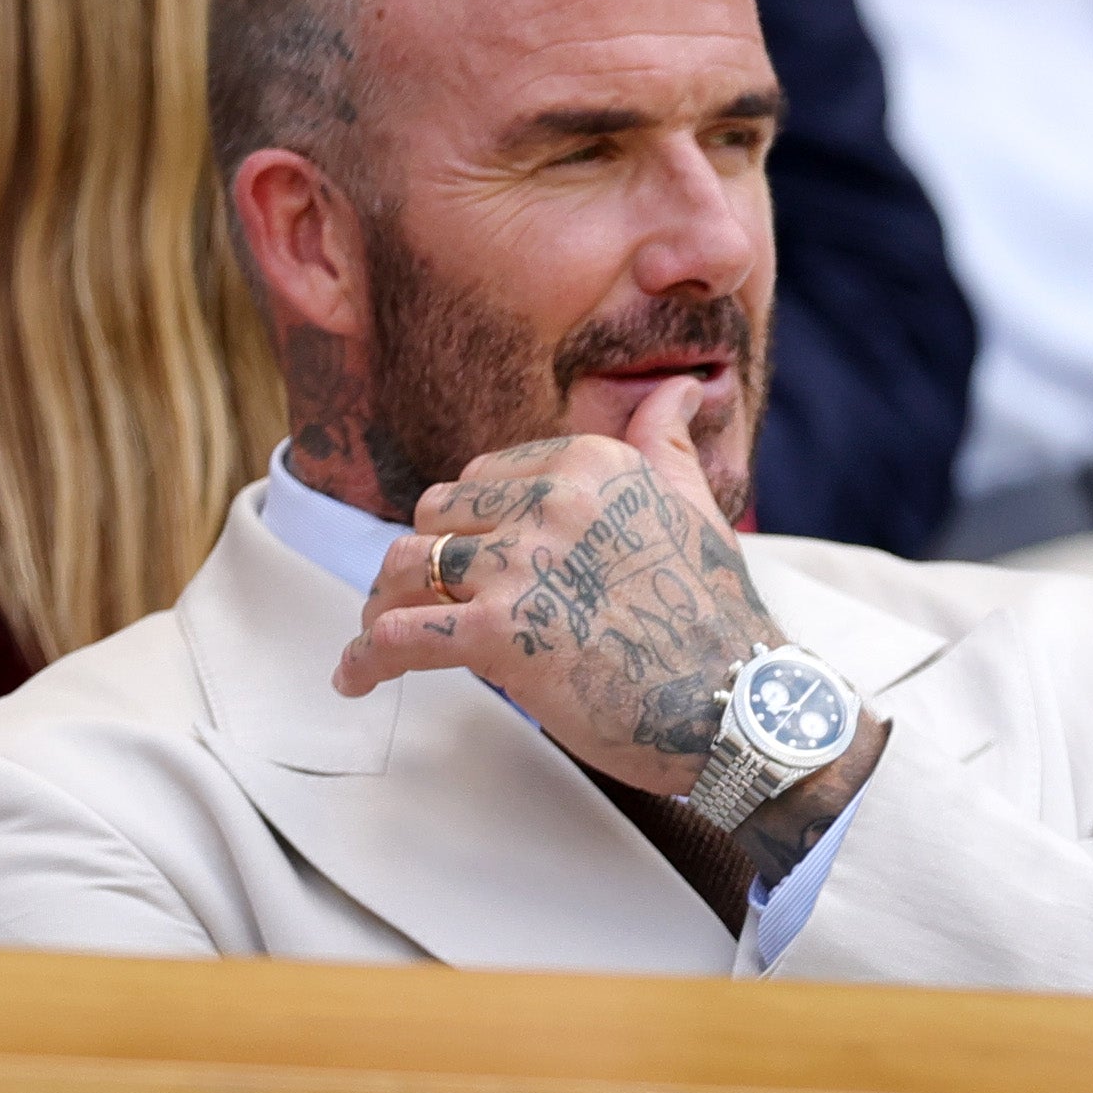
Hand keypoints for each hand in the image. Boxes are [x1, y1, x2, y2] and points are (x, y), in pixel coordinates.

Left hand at [331, 374, 774, 797]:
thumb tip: (678, 387)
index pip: (481, 477)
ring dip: (384, 604)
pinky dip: (365, 660)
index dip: (466, 523)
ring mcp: (520, 567)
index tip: (466, 559)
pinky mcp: (499, 635)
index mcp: (588, 462)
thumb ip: (664, 442)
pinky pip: (399, 637)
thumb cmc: (717, 616)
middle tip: (420, 599)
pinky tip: (353, 679)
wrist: (739, 705)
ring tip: (381, 633)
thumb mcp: (695, 507)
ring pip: (405, 568)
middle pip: (435, 516)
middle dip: (424, 558)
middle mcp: (549, 501)